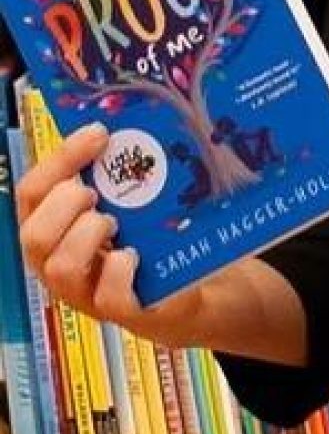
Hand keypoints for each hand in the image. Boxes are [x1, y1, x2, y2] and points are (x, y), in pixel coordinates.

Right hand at [17, 122, 205, 346]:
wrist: (192, 289)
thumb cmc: (152, 237)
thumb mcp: (131, 202)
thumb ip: (120, 174)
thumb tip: (134, 121)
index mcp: (58, 229)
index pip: (32, 193)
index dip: (59, 160)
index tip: (98, 133)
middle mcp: (63, 263)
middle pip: (34, 235)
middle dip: (63, 205)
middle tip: (95, 192)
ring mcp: (90, 293)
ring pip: (60, 268)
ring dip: (87, 236)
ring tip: (114, 221)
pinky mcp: (127, 312)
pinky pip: (110, 299)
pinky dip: (120, 272)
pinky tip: (134, 254)